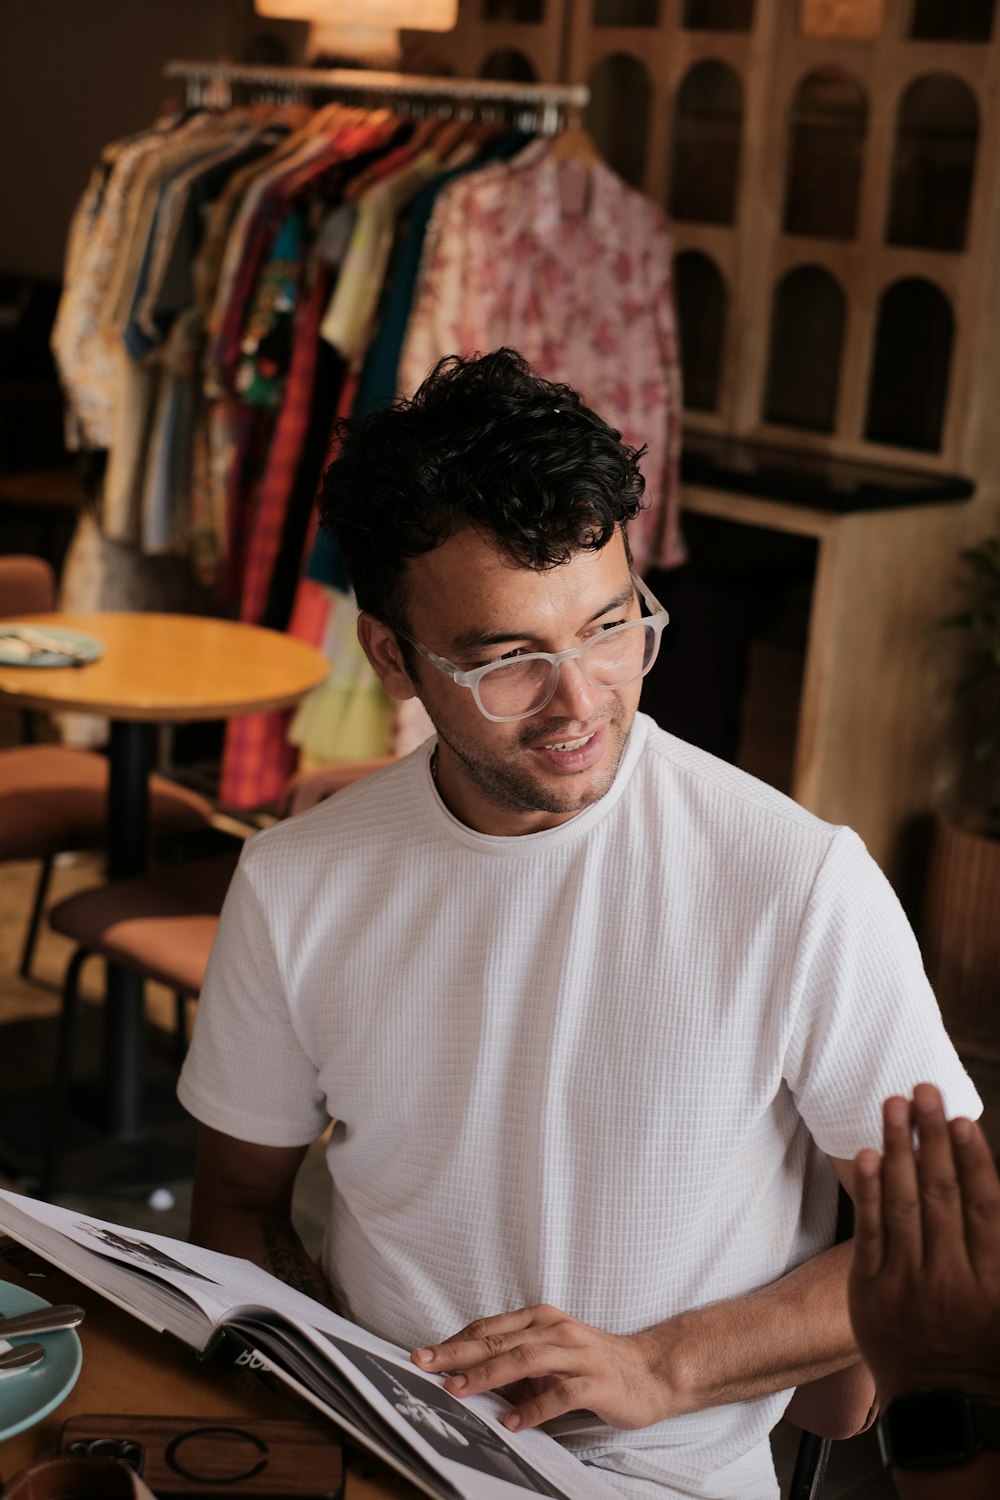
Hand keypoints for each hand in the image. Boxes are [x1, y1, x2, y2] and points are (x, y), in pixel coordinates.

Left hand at [411, 1303, 668, 1430]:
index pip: (489, 1327)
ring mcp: (577, 1354)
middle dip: (459, 1353)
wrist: (650, 1371)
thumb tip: (469, 1376)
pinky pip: (560, 1393)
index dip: (455, 1340)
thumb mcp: (550, 1353)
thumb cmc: (594, 1362)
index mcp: (541, 1319)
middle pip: (500, 1339)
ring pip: (525, 1359)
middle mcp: (556, 1330)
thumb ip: (515, 1360)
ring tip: (459, 1390)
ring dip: (489, 1375)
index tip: (424, 1354)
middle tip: (426, 1364)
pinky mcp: (596, 1381)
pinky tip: (513, 1422)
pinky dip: (533, 1407)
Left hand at [848, 1083, 999, 1405]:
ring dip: (898, 1149)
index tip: (962, 1119)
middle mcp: (951, 1281)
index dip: (973, 1159)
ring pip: (903, 1205)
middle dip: (932, 1138)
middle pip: (941, 1195)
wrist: (944, 1409)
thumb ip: (998, 1245)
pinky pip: (870, 1234)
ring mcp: (907, 1286)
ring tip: (894, 1105)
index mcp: (993, 1285)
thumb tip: (991, 1195)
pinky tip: (867, 1155)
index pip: (984, 1208)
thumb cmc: (988, 1351)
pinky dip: (869, 1192)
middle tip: (922, 1089)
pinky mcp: (871, 1293)